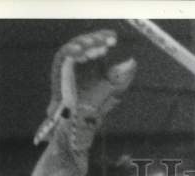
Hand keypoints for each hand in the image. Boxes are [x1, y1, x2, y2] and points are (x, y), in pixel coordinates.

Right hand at [35, 30, 136, 145]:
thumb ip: (124, 76)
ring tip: (97, 45)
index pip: (100, 43)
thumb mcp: (114, 89)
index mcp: (95, 60)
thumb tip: (133, 61)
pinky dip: (72, 51)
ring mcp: (72, 62)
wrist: (80, 119)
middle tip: (107, 41)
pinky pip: (65, 54)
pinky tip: (81, 51)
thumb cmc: (95, 105)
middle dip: (98, 39)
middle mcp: (83, 58)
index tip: (114, 39)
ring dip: (87, 43)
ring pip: (77, 45)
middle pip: (89, 41)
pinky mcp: (61, 68)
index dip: (106, 38)